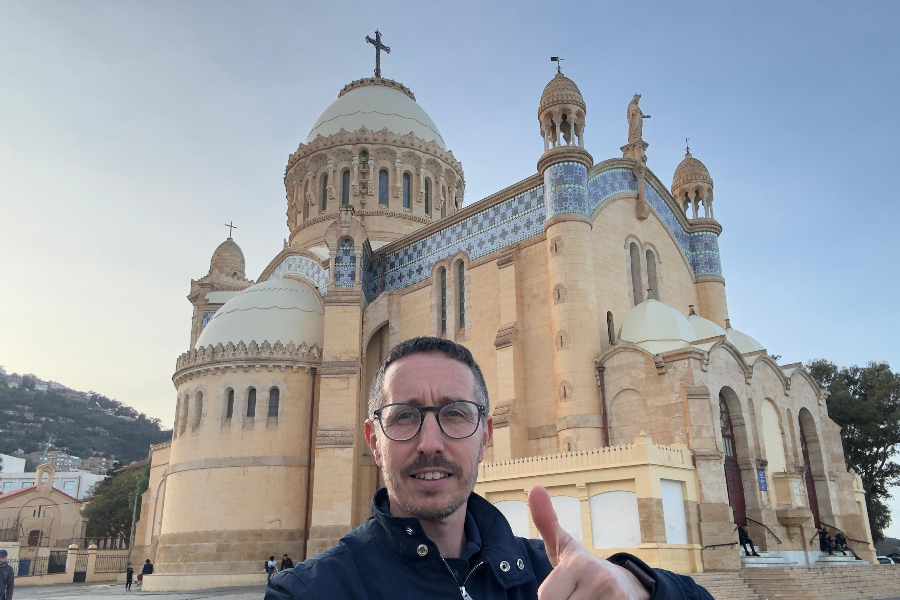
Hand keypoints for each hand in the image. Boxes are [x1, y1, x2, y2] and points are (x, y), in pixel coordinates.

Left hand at [528, 486, 651, 599]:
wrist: (628, 585)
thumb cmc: (584, 568)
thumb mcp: (564, 546)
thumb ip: (546, 522)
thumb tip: (534, 488)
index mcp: (578, 564)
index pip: (546, 599)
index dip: (552, 597)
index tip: (564, 588)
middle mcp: (599, 581)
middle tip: (575, 594)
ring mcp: (615, 598)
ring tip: (587, 599)